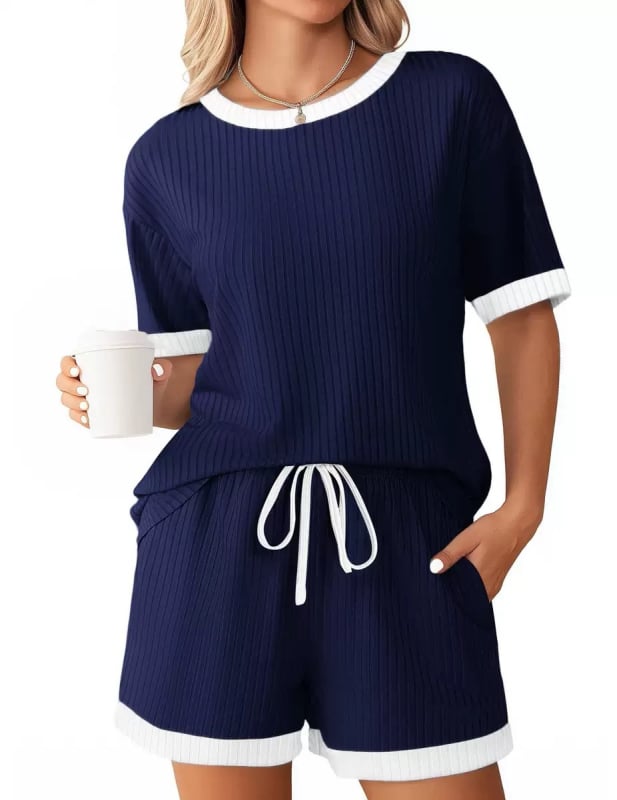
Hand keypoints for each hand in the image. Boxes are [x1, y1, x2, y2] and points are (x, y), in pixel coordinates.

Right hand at [55, 354, 172, 428]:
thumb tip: (157, 370)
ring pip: (68, 399)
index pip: (68, 362)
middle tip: (86, 392)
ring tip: (87, 407)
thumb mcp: (157, 371)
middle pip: (63, 382)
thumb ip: (162, 366)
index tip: (77, 371)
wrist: (154, 403)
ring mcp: (85, 398)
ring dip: (72, 403)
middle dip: (69, 387)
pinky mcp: (92, 413)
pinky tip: (85, 420)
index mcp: (91, 363)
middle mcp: (83, 379)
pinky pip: (77, 416)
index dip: (66, 366)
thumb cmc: (150, 379)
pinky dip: (78, 418)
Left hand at [428, 501, 542, 600]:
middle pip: (465, 599)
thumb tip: (433, 568)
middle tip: (441, 580)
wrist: (516, 525)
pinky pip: (482, 592)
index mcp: (479, 576)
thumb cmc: (493, 529)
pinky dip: (472, 588)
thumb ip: (450, 554)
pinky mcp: (498, 581)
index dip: (445, 594)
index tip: (435, 587)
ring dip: (462, 590)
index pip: (457, 597)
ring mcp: (495, 585)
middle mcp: (488, 585)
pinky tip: (464, 576)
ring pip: (474, 596)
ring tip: (451, 577)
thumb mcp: (467, 538)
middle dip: (452, 593)